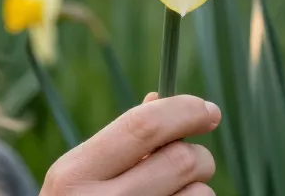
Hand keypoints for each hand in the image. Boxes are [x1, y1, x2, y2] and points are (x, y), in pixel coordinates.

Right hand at [41, 92, 220, 195]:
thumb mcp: (82, 175)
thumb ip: (121, 139)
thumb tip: (161, 98)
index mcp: (74, 174)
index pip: (144, 126)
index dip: (185, 111)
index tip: (209, 111)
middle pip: (181, 160)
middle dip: (198, 154)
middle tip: (192, 160)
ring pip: (200, 194)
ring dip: (197, 189)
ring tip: (170, 195)